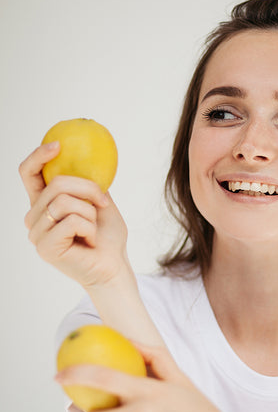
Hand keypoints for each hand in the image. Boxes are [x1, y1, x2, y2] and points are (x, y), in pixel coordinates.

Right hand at [19, 143, 128, 287]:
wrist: (114, 266)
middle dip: (88, 189)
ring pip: (64, 202)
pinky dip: (89, 228)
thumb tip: (87, 156)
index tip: (59, 145)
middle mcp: (34, 217)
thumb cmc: (107, 237)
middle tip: (102, 203)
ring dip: (89, 213)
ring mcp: (37, 233)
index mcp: (43, 203)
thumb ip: (88, 183)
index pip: (29, 174)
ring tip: (93, 229)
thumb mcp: (99, 202)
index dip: (38, 156)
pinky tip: (90, 241)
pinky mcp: (45, 247)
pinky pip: (71, 221)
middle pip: (56, 184)